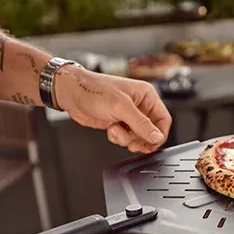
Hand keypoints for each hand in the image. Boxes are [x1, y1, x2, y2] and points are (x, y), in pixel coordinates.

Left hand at [55, 66, 171, 153]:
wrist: (70, 93)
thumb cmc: (93, 90)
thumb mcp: (121, 107)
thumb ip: (141, 124)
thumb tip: (157, 137)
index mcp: (146, 95)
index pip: (163, 119)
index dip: (159, 134)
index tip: (151, 143)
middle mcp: (140, 105)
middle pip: (152, 131)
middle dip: (140, 138)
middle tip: (131, 141)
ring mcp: (129, 115)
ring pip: (139, 137)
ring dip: (127, 139)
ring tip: (115, 130)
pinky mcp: (119, 123)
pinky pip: (126, 138)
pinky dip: (119, 138)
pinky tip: (110, 129)